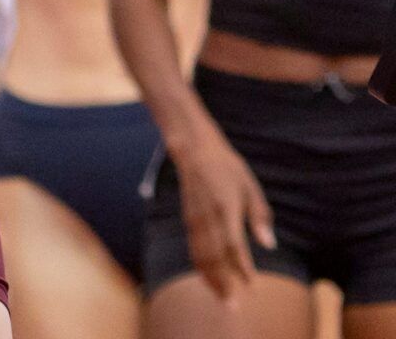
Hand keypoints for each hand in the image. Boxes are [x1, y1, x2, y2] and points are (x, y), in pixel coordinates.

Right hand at [174, 125, 275, 299]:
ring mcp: (194, 220)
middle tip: (233, 308)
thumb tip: (269, 245)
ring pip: (200, 256)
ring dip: (210, 280)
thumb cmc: (228, 168)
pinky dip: (201, 267)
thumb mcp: (250, 186)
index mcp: (225, 208)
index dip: (242, 267)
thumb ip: (259, 217)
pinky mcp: (188, 220)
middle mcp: (207, 217)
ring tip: (223, 300)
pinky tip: (209, 280)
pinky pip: (194, 249)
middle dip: (223, 284)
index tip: (252, 285)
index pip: (233, 245)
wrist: (193, 149)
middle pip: (213, 257)